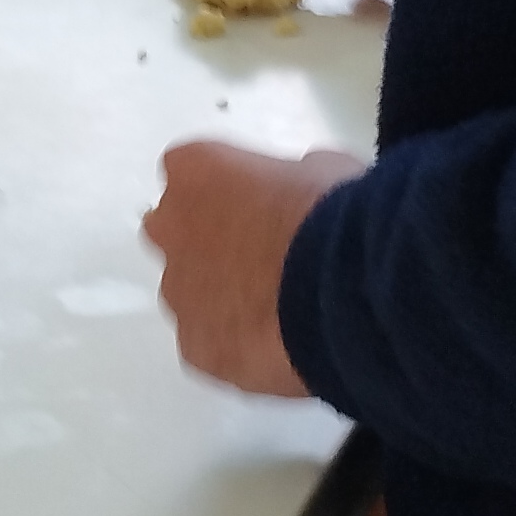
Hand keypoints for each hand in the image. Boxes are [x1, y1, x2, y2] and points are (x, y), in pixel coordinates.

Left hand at [142, 143, 361, 397]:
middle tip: (260, 253)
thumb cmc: (332, 213)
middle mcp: (170, 230)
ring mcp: (178, 293)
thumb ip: (287, 177)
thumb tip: (292, 192)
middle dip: (207, 240)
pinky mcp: (194, 348)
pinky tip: (278, 341)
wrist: (345, 289)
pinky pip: (209, 341)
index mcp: (193, 170)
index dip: (227, 191)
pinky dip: (236, 342)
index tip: (260, 203)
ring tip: (278, 305)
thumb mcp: (321, 168)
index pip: (190, 172)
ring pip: (189, 291)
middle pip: (174, 231)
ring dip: (221, 294)